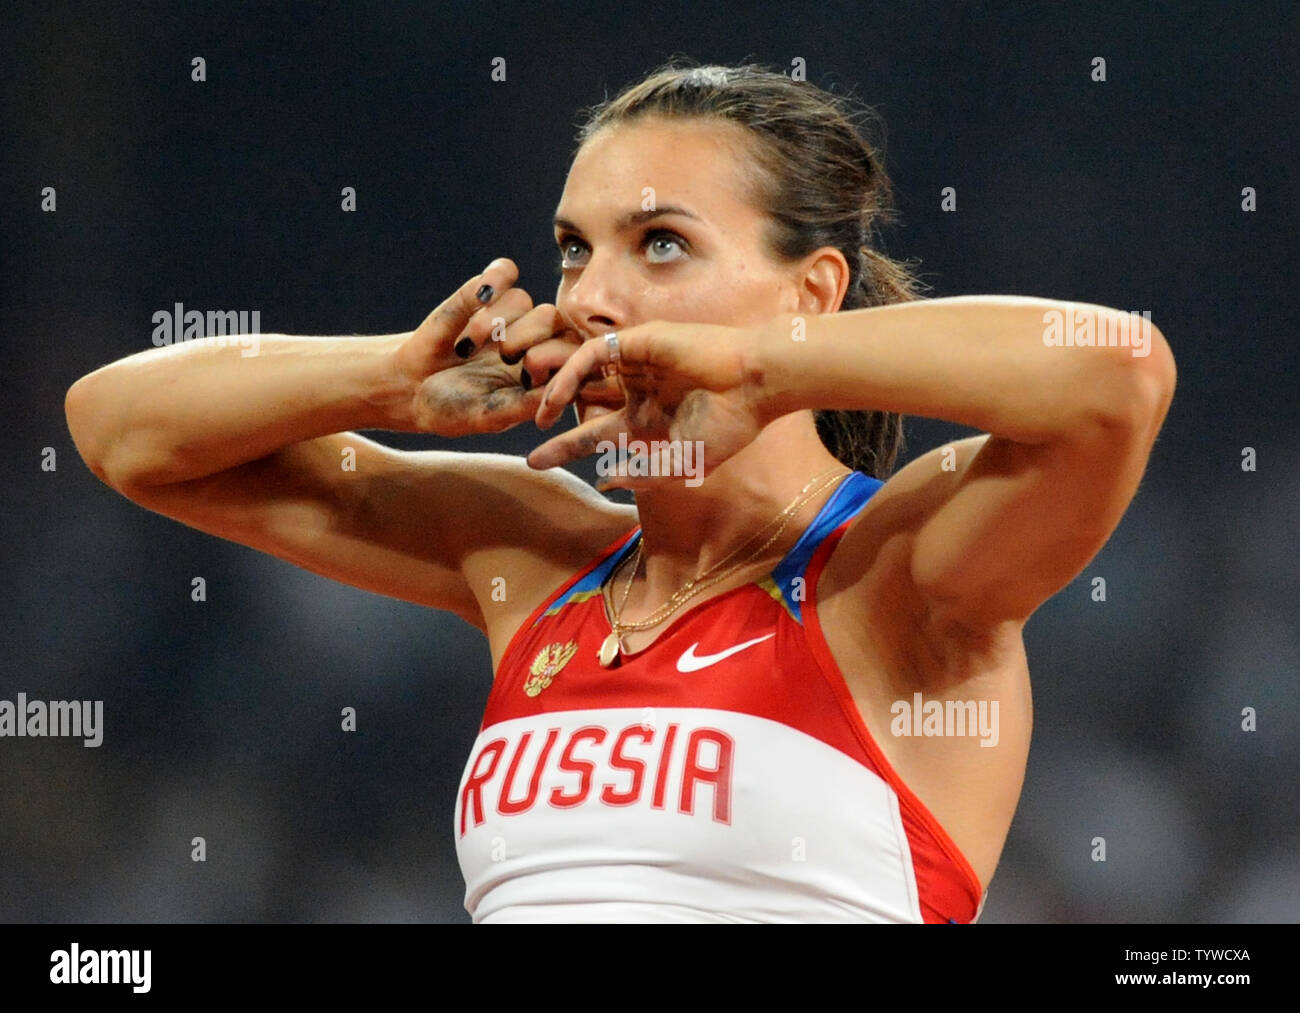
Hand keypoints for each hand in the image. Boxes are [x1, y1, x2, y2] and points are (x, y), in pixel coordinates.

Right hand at [386, 258, 583, 434]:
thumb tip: (564, 388)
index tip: (528, 373)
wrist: (410, 387)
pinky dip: (494, 280)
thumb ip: (526, 403)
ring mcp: (509, 314)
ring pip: (524, 299)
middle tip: (503, 358)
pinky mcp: (484, 292)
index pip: (573, 351)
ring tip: (467, 346)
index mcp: (544, 372)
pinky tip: (480, 298)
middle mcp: (533, 340)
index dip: (557, 357)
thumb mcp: (490, 416)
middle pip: (552, 319)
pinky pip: (504, 271)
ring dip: (494, 322)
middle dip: (526, 339)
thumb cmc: (453, 409)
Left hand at [526, 320, 767, 491]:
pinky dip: (571, 372)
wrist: (755, 386)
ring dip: (554, 390)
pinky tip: (558, 394)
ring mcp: (636, 366)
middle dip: (550, 414)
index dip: (565, 448)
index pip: (596, 435)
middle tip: (526, 429)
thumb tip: (604, 481)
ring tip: (538, 413)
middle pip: (582, 402)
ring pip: (582, 372)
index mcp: (648, 422)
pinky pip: (592, 355)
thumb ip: (642, 476)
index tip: (536, 462)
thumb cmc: (728, 427)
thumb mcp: (681, 465)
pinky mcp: (637, 343)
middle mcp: (637, 392)